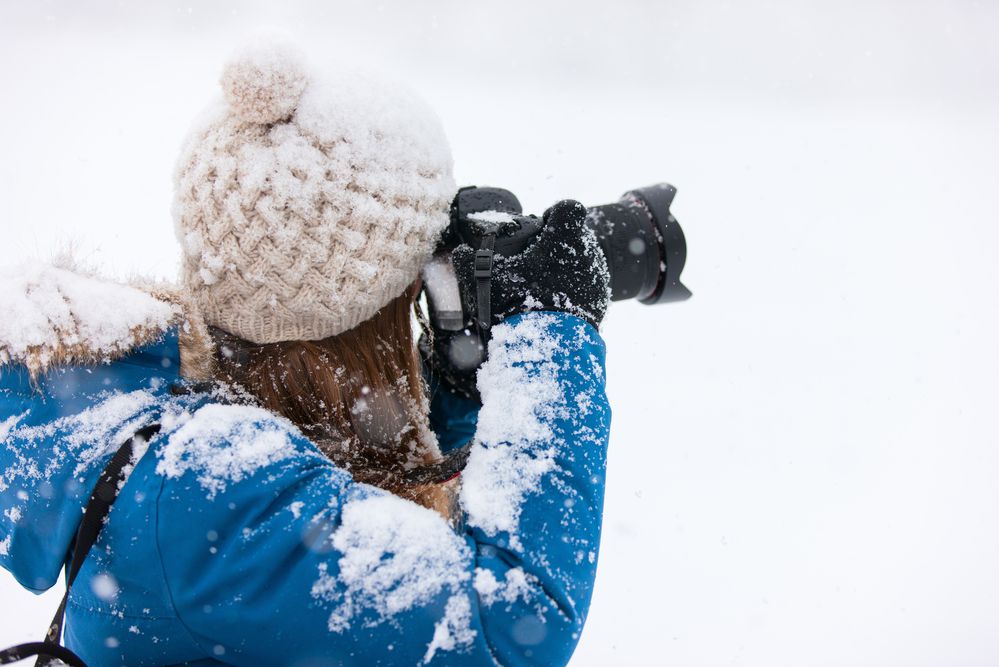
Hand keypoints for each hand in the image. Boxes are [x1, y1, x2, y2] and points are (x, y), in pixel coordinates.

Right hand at [452, 199, 610, 328]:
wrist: (548, 346)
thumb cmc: (517, 305)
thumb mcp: (487, 279)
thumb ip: (468, 261)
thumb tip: (460, 252)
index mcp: (564, 237)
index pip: (568, 208)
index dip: (555, 213)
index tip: (544, 225)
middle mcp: (588, 251)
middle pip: (577, 234)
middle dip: (559, 242)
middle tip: (538, 262)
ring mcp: (598, 276)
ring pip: (584, 260)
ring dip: (568, 266)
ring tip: (545, 286)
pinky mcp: (602, 299)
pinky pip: (588, 285)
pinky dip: (576, 289)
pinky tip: (557, 303)